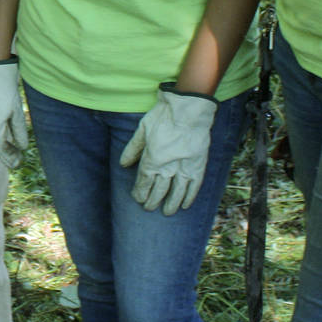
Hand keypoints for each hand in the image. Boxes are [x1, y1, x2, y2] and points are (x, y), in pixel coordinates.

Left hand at [119, 87, 216, 213]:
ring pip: (176, 192)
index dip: (140, 192)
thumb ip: (133, 149)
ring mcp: (184, 168)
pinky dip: (189, 196)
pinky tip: (185, 205)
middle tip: (148, 208)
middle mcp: (167, 168)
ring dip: (171, 203)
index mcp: (152, 160)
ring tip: (167, 212)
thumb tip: (124, 164)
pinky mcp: (198, 165)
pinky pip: (194, 186)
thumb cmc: (163, 117)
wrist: (189, 110)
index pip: (144, 182)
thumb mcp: (142, 130)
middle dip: (152, 200)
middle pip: (159, 190)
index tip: (138, 198)